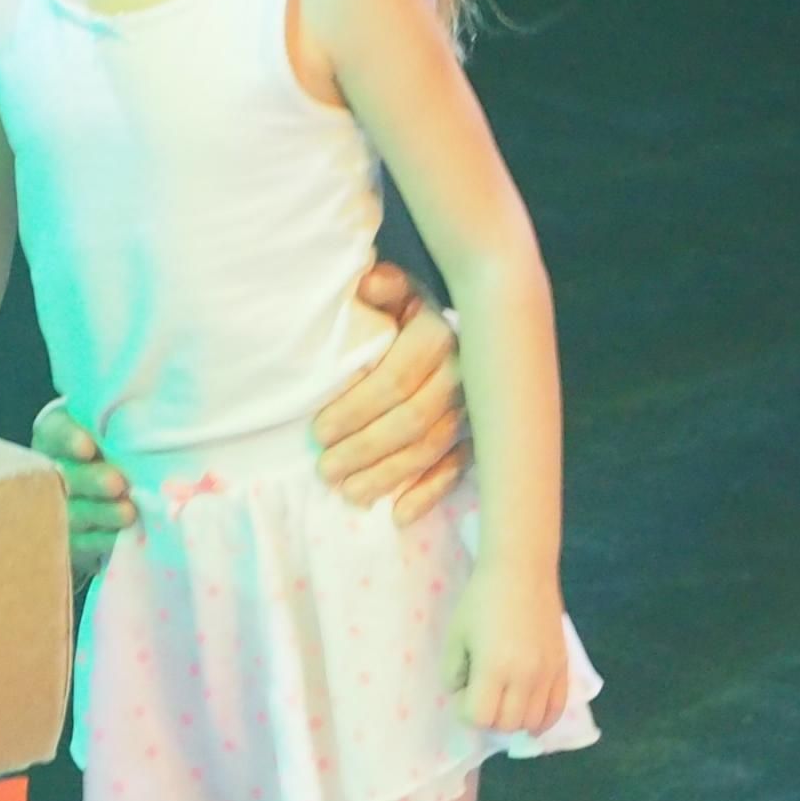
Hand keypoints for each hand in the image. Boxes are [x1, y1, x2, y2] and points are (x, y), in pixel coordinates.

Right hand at [29, 400, 137, 577]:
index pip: (53, 430)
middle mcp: (52, 470)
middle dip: (90, 479)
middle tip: (117, 483)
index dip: (67, 438)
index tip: (88, 447)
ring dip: (100, 513)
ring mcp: (58, 508)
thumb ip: (128, 422)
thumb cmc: (126, 449)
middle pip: (64, 474)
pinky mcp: (71, 542)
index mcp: (59, 435)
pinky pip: (82, 544)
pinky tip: (123, 537)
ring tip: (128, 512)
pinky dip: (103, 540)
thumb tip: (163, 415)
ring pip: (73, 512)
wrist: (122, 497)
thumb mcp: (123, 429)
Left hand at [314, 264, 469, 520]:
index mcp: (439, 335)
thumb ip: (380, 287)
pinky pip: (459, 468)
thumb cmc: (407, 310)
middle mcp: (464, 373)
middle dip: (364, 450)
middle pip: (412, 421)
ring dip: (389, 476)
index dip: (356, 410)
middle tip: (325, 470)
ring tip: (349, 494)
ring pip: (431, 448)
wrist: (467, 321)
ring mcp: (476, 407)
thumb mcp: (393, 289)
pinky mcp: (481, 434)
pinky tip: (399, 514)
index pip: (395, 381)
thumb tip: (367, 285)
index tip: (319, 432)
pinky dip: (430, 493)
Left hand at [448, 555, 567, 732]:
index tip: (463, 692)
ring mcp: (548, 673)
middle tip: (482, 697)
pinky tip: (531, 718)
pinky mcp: (563, 667)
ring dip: (515, 721)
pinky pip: (557, 709)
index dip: (465, 711)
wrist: (522, 570)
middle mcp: (525, 676)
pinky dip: (543, 720)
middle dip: (489, 719)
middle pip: (507, 724)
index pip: (479, 717)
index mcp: (494, 668)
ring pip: (533, 722)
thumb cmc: (482, 598)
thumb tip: (464, 694)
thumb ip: (453, 672)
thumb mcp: (456, 634)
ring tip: (505, 703)